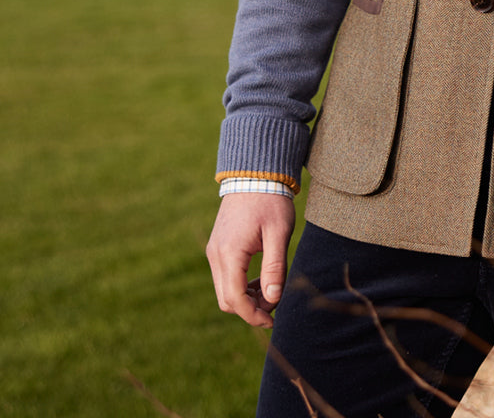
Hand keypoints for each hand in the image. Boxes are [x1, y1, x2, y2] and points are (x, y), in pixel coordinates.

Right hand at [206, 192, 296, 327]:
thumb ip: (275, 267)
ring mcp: (214, 251)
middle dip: (250, 309)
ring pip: (224, 290)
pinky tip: (261, 277)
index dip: (253, 316)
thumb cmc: (270, 201)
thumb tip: (272, 299)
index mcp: (230, 253)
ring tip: (271, 288)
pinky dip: (241, 284)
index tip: (272, 321)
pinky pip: (225, 276)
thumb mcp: (279, 233)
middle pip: (226, 300)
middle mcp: (216, 255)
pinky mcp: (218, 247)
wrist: (255, 173)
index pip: (235, 299)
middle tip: (275, 303)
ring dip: (246, 297)